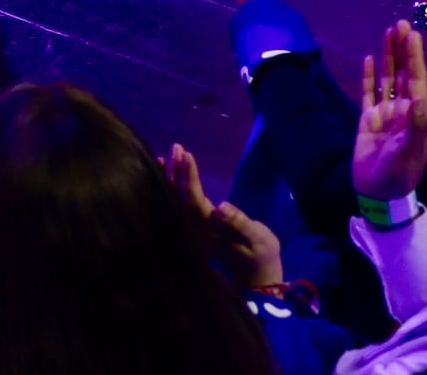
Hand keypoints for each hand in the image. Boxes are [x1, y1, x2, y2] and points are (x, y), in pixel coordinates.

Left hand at [161, 142, 286, 290]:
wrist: (256, 280)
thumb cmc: (261, 256)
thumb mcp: (259, 240)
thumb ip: (240, 223)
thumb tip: (221, 207)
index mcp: (211, 230)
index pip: (194, 200)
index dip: (189, 178)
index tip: (186, 155)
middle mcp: (196, 231)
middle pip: (179, 199)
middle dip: (176, 172)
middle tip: (176, 147)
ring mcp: (193, 233)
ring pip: (175, 202)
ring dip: (170, 178)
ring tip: (166, 156)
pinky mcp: (194, 232)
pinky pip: (177, 206)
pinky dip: (172, 189)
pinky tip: (170, 175)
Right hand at [350, 19, 426, 202]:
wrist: (377, 193)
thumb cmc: (397, 175)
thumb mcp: (409, 152)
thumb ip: (416, 125)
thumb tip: (421, 98)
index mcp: (416, 118)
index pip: (416, 81)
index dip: (415, 58)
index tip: (413, 35)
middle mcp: (402, 111)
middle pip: (403, 74)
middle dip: (403, 50)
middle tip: (401, 23)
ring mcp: (385, 114)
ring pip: (388, 79)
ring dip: (389, 57)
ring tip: (388, 32)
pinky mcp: (367, 120)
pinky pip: (369, 93)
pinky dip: (371, 76)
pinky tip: (371, 59)